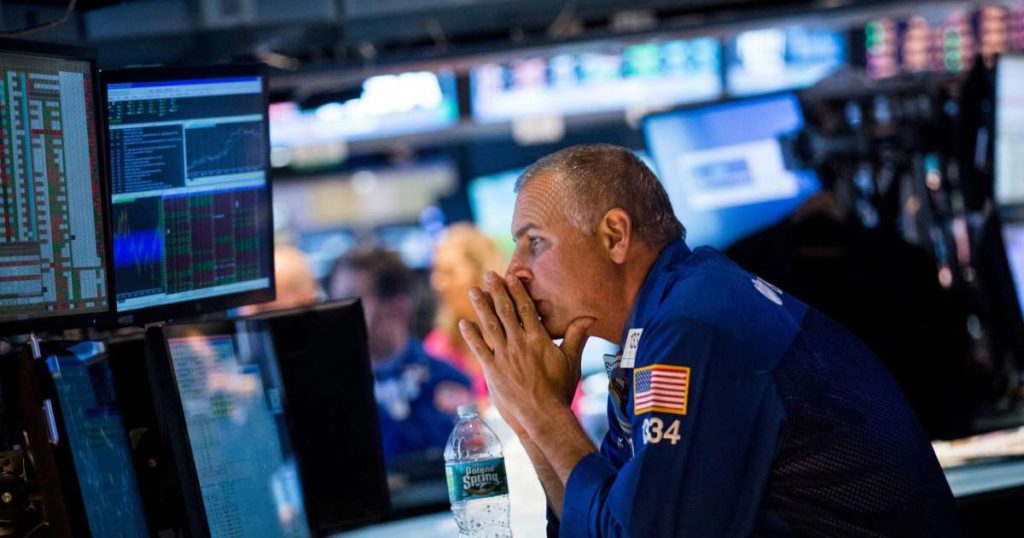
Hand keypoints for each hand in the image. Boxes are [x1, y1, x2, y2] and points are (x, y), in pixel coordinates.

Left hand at [458, 271, 593, 435]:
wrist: (543, 415)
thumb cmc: (560, 390)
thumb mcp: (571, 362)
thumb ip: (577, 337)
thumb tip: (590, 318)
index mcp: (538, 339)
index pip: (525, 309)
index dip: (517, 291)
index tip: (510, 276)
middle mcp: (519, 343)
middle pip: (505, 312)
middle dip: (496, 291)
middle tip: (488, 274)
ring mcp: (504, 356)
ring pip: (490, 326)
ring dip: (481, 307)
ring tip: (473, 291)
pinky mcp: (492, 370)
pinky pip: (479, 349)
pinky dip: (471, 335)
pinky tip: (464, 323)